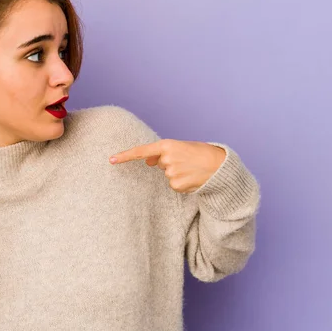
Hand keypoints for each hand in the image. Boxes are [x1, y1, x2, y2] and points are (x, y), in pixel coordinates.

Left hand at [109, 139, 225, 192]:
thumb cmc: (201, 153)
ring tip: (192, 169)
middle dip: (171, 163)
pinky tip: (193, 178)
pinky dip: (182, 183)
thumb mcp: (181, 147)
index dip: (125, 155)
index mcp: (168, 145)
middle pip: (160, 164)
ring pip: (167, 175)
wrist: (220, 166)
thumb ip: (162, 153)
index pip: (141, 151)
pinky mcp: (176, 185)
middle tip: (188, 160)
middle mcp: (167, 159)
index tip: (111, 160)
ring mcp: (171, 173)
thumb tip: (147, 162)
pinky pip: (174, 185)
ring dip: (178, 173)